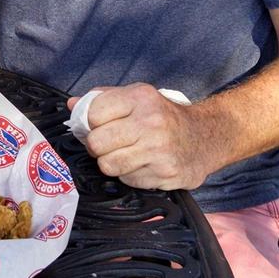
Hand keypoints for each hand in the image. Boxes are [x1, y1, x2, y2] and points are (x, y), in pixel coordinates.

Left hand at [68, 84, 209, 190]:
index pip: (93, 113)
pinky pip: (127, 180)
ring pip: (108, 165)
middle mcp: (151, 123)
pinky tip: (143, 164)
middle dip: (98, 146)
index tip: (97, 125)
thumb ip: (103, 99)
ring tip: (125, 154)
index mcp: (141, 98)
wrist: (206, 137)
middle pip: (97, 143)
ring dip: (112, 163)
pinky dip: (130, 175)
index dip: (90, 122)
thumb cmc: (164, 116)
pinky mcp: (165, 174)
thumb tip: (72, 105)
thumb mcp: (138, 96)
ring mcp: (159, 150)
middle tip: (109, 143)